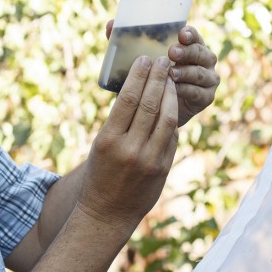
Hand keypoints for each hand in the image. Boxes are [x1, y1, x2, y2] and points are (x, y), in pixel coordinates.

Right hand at [77, 55, 177, 234]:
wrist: (107, 213)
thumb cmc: (100, 173)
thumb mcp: (101, 144)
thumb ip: (120, 121)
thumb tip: (140, 90)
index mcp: (108, 139)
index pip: (127, 99)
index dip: (139, 75)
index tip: (144, 59)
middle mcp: (130, 149)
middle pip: (149, 104)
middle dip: (157, 79)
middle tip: (161, 60)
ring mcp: (150, 160)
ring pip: (167, 118)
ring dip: (170, 95)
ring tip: (170, 79)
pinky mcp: (163, 168)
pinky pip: (171, 137)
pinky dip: (171, 118)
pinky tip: (171, 105)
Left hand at [105, 21, 219, 126]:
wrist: (156, 112)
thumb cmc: (149, 78)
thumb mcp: (137, 60)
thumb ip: (125, 42)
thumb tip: (110, 24)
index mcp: (190, 45)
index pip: (193, 35)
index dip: (189, 34)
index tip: (180, 34)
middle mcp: (203, 59)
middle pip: (201, 52)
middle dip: (187, 51)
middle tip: (172, 52)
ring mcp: (208, 78)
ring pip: (201, 72)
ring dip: (187, 72)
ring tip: (171, 73)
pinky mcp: (207, 97)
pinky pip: (200, 92)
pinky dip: (188, 90)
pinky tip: (175, 90)